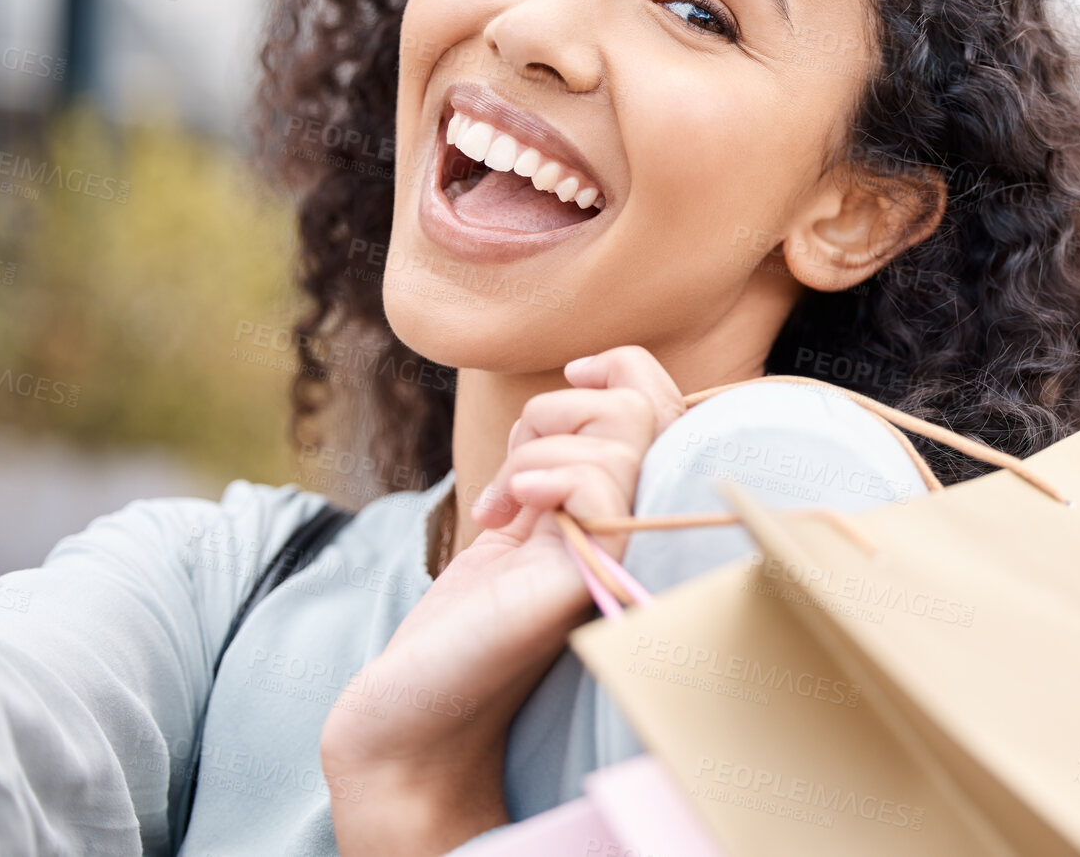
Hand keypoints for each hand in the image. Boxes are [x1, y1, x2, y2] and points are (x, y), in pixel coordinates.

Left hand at [320, 345, 686, 855]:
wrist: (411, 710)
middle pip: (650, 406)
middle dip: (564, 407)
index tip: (573, 372)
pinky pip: (598, 482)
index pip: (668, 407)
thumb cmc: (464, 621)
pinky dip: (540, 474)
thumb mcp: (522, 515)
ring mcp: (626, 557)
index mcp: (632, 516)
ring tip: (501, 505)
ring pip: (620, 433)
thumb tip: (595, 375)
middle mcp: (643, 536)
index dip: (626, 368)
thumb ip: (565, 458)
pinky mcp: (593, 578)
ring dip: (535, 448)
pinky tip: (504, 516)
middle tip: (514, 462)